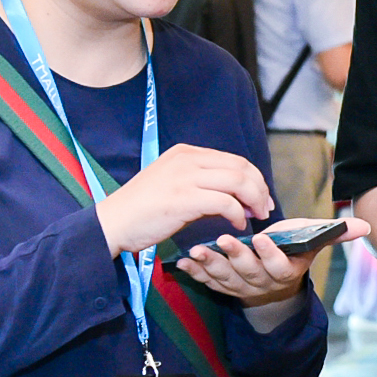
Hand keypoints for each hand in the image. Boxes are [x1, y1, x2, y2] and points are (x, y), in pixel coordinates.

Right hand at [94, 143, 273, 256]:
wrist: (113, 223)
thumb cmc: (142, 209)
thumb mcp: (172, 182)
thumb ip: (199, 180)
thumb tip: (233, 192)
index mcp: (185, 152)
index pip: (234, 159)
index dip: (254, 178)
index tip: (261, 197)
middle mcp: (187, 159)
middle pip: (241, 168)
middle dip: (259, 189)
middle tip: (264, 209)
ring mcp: (184, 177)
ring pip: (237, 182)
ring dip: (253, 201)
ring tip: (255, 217)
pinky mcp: (183, 199)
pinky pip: (225, 202)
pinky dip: (238, 214)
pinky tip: (237, 225)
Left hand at [176, 217, 370, 304]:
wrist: (274, 283)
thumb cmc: (294, 252)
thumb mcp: (313, 243)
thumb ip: (335, 235)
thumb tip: (366, 226)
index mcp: (287, 271)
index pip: (280, 266)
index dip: (271, 254)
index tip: (261, 238)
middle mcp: (264, 284)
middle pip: (249, 273)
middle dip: (236, 257)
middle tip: (224, 240)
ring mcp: (241, 288)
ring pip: (226, 280)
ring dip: (211, 266)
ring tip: (197, 250)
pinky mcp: (223, 288)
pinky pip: (208, 284)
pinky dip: (196, 274)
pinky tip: (183, 262)